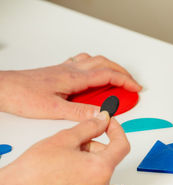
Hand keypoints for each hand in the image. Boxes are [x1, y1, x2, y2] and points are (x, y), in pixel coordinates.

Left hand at [0, 53, 141, 120]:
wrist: (3, 88)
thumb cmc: (23, 96)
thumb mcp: (54, 109)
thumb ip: (80, 111)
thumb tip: (102, 113)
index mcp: (74, 78)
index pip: (108, 75)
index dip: (125, 81)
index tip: (136, 88)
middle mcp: (71, 70)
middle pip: (105, 64)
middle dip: (123, 73)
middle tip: (132, 84)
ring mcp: (65, 69)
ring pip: (95, 61)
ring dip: (110, 67)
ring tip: (119, 77)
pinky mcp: (59, 72)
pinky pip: (83, 63)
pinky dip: (95, 66)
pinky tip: (94, 75)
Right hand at [0, 111, 129, 184]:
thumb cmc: (37, 167)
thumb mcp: (67, 137)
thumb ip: (91, 126)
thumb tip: (104, 120)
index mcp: (101, 169)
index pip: (123, 146)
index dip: (117, 130)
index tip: (109, 124)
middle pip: (108, 158)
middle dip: (94, 147)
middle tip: (74, 143)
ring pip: (98, 171)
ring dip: (87, 161)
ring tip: (65, 159)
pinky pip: (90, 183)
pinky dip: (82, 174)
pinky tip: (63, 172)